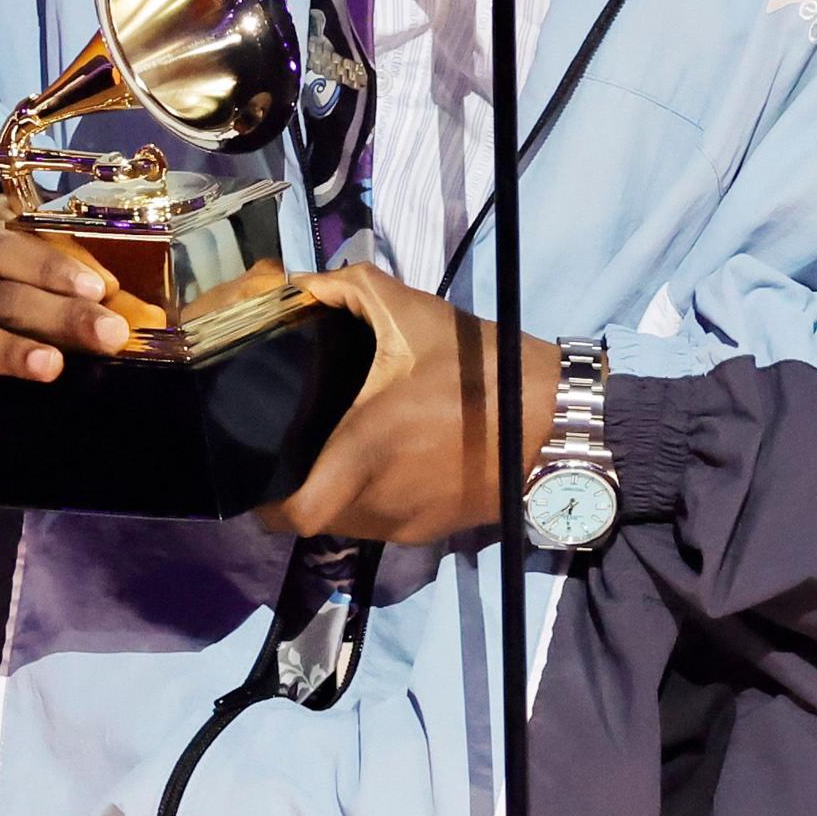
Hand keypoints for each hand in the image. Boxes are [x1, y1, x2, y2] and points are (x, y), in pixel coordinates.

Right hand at [0, 195, 132, 439]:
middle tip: (109, 335)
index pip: (11, 248)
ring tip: (50, 367)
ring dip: (9, 354)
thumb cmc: (20, 248)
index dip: (53, 268)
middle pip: (3, 299)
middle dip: (59, 317)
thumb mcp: (46, 239)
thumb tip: (149, 317)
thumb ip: (89, 272)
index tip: (100, 288)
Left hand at [258, 264, 559, 546]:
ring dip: (333, 494)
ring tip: (336, 448)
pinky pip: (382, 522)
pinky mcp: (432, 531)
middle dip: (297, 487)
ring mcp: (406, 523)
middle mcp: (378, 502)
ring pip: (346, 524)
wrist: (558, 423)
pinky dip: (370, 498)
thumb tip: (301, 285)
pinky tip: (385, 461)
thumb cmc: (482, 371)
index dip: (266, 501)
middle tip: (294, 445)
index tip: (258, 468)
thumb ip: (350, 289)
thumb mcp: (414, 314)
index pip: (294, 513)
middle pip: (313, 517)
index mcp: (364, 453)